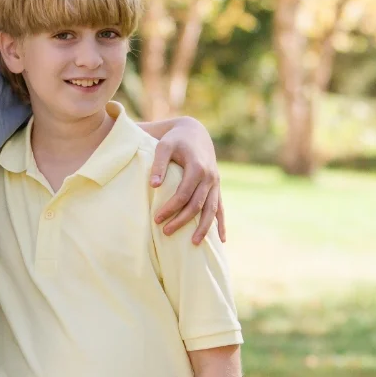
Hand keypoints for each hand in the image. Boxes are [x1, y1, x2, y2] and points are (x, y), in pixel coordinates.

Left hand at [150, 117, 225, 243]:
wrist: (194, 132)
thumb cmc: (175, 140)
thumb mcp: (164, 146)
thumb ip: (158, 165)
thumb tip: (153, 185)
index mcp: (197, 168)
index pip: (184, 194)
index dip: (171, 208)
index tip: (157, 218)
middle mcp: (210, 177)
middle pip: (197, 205)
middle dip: (182, 221)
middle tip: (166, 233)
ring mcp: (215, 183)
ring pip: (212, 209)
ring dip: (204, 227)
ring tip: (194, 243)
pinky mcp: (216, 186)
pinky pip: (220, 207)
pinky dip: (221, 223)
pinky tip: (222, 240)